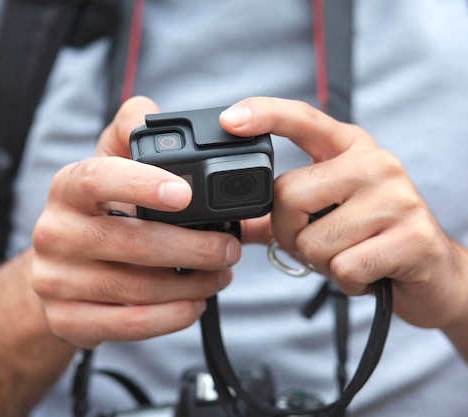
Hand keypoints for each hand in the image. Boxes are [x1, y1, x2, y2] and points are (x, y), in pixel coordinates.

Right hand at [30, 97, 239, 348]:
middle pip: (129, 242)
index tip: (187, 193)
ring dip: (190, 284)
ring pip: (134, 288)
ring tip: (220, 275)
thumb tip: (151, 114)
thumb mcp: (110, 164)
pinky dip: (170, 317)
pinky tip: (193, 304)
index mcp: (67, 188)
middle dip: (192, 247)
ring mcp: (54, 281)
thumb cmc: (98, 211)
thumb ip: (130, 130)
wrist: (60, 268)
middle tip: (229, 248)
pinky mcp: (66, 320)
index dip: (141, 184)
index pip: (97, 179)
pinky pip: (126, 324)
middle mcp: (52, 233)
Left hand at [220, 97, 467, 329]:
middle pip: (288, 196)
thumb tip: (236, 222)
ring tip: (350, 256)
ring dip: (320, 263)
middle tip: (318, 243)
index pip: (303, 119)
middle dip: (289, 234)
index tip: (230, 118)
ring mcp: (397, 197)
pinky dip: (346, 281)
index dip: (264, 115)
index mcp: (349, 149)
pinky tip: (368, 273)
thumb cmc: (370, 240)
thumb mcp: (325, 216)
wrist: (434, 273)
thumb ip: (280, 215)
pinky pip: (343, 267)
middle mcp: (375, 163)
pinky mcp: (412, 236)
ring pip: (312, 241)